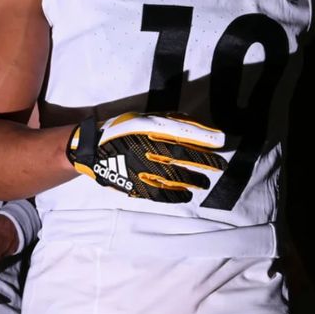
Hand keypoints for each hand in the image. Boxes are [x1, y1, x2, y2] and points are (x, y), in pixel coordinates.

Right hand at [68, 112, 226, 202]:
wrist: (93, 150)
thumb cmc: (122, 130)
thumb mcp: (144, 117)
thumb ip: (168, 120)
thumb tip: (194, 124)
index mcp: (151, 130)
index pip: (185, 134)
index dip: (205, 139)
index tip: (221, 142)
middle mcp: (149, 150)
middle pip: (185, 157)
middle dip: (206, 162)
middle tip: (220, 166)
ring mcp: (144, 170)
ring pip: (176, 177)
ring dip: (194, 181)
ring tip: (204, 184)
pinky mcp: (138, 186)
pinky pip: (161, 194)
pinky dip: (176, 196)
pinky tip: (186, 196)